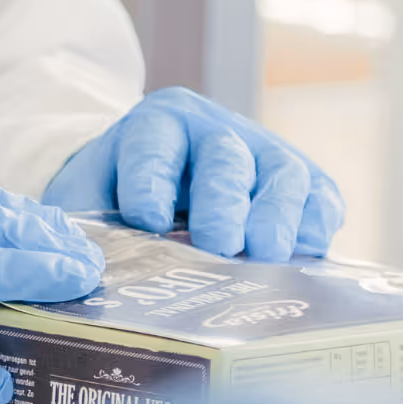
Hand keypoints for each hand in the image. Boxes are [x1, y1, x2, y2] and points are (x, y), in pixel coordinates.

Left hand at [43, 86, 345, 262]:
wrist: (155, 190)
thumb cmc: (116, 202)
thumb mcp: (84, 205)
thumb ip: (82, 232)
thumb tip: (81, 277)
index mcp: (155, 127)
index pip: (152, 146)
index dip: (150, 180)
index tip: (148, 218)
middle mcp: (214, 131)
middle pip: (225, 158)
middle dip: (223, 202)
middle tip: (220, 245)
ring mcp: (264, 153)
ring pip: (282, 172)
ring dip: (278, 215)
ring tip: (269, 255)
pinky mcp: (302, 183)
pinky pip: (320, 196)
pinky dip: (317, 224)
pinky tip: (308, 254)